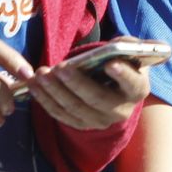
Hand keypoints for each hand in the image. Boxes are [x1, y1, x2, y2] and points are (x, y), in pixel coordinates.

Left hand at [24, 56, 150, 131]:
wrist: (116, 88)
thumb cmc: (123, 62)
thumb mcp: (130, 52)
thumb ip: (127, 46)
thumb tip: (117, 46)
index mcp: (137, 89)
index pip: (132, 83)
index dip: (122, 75)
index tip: (110, 64)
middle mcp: (120, 110)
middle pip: (97, 98)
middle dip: (76, 83)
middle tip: (59, 68)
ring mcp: (99, 121)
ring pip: (74, 108)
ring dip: (54, 91)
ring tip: (41, 74)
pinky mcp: (81, 125)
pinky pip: (60, 115)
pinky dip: (45, 100)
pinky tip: (33, 85)